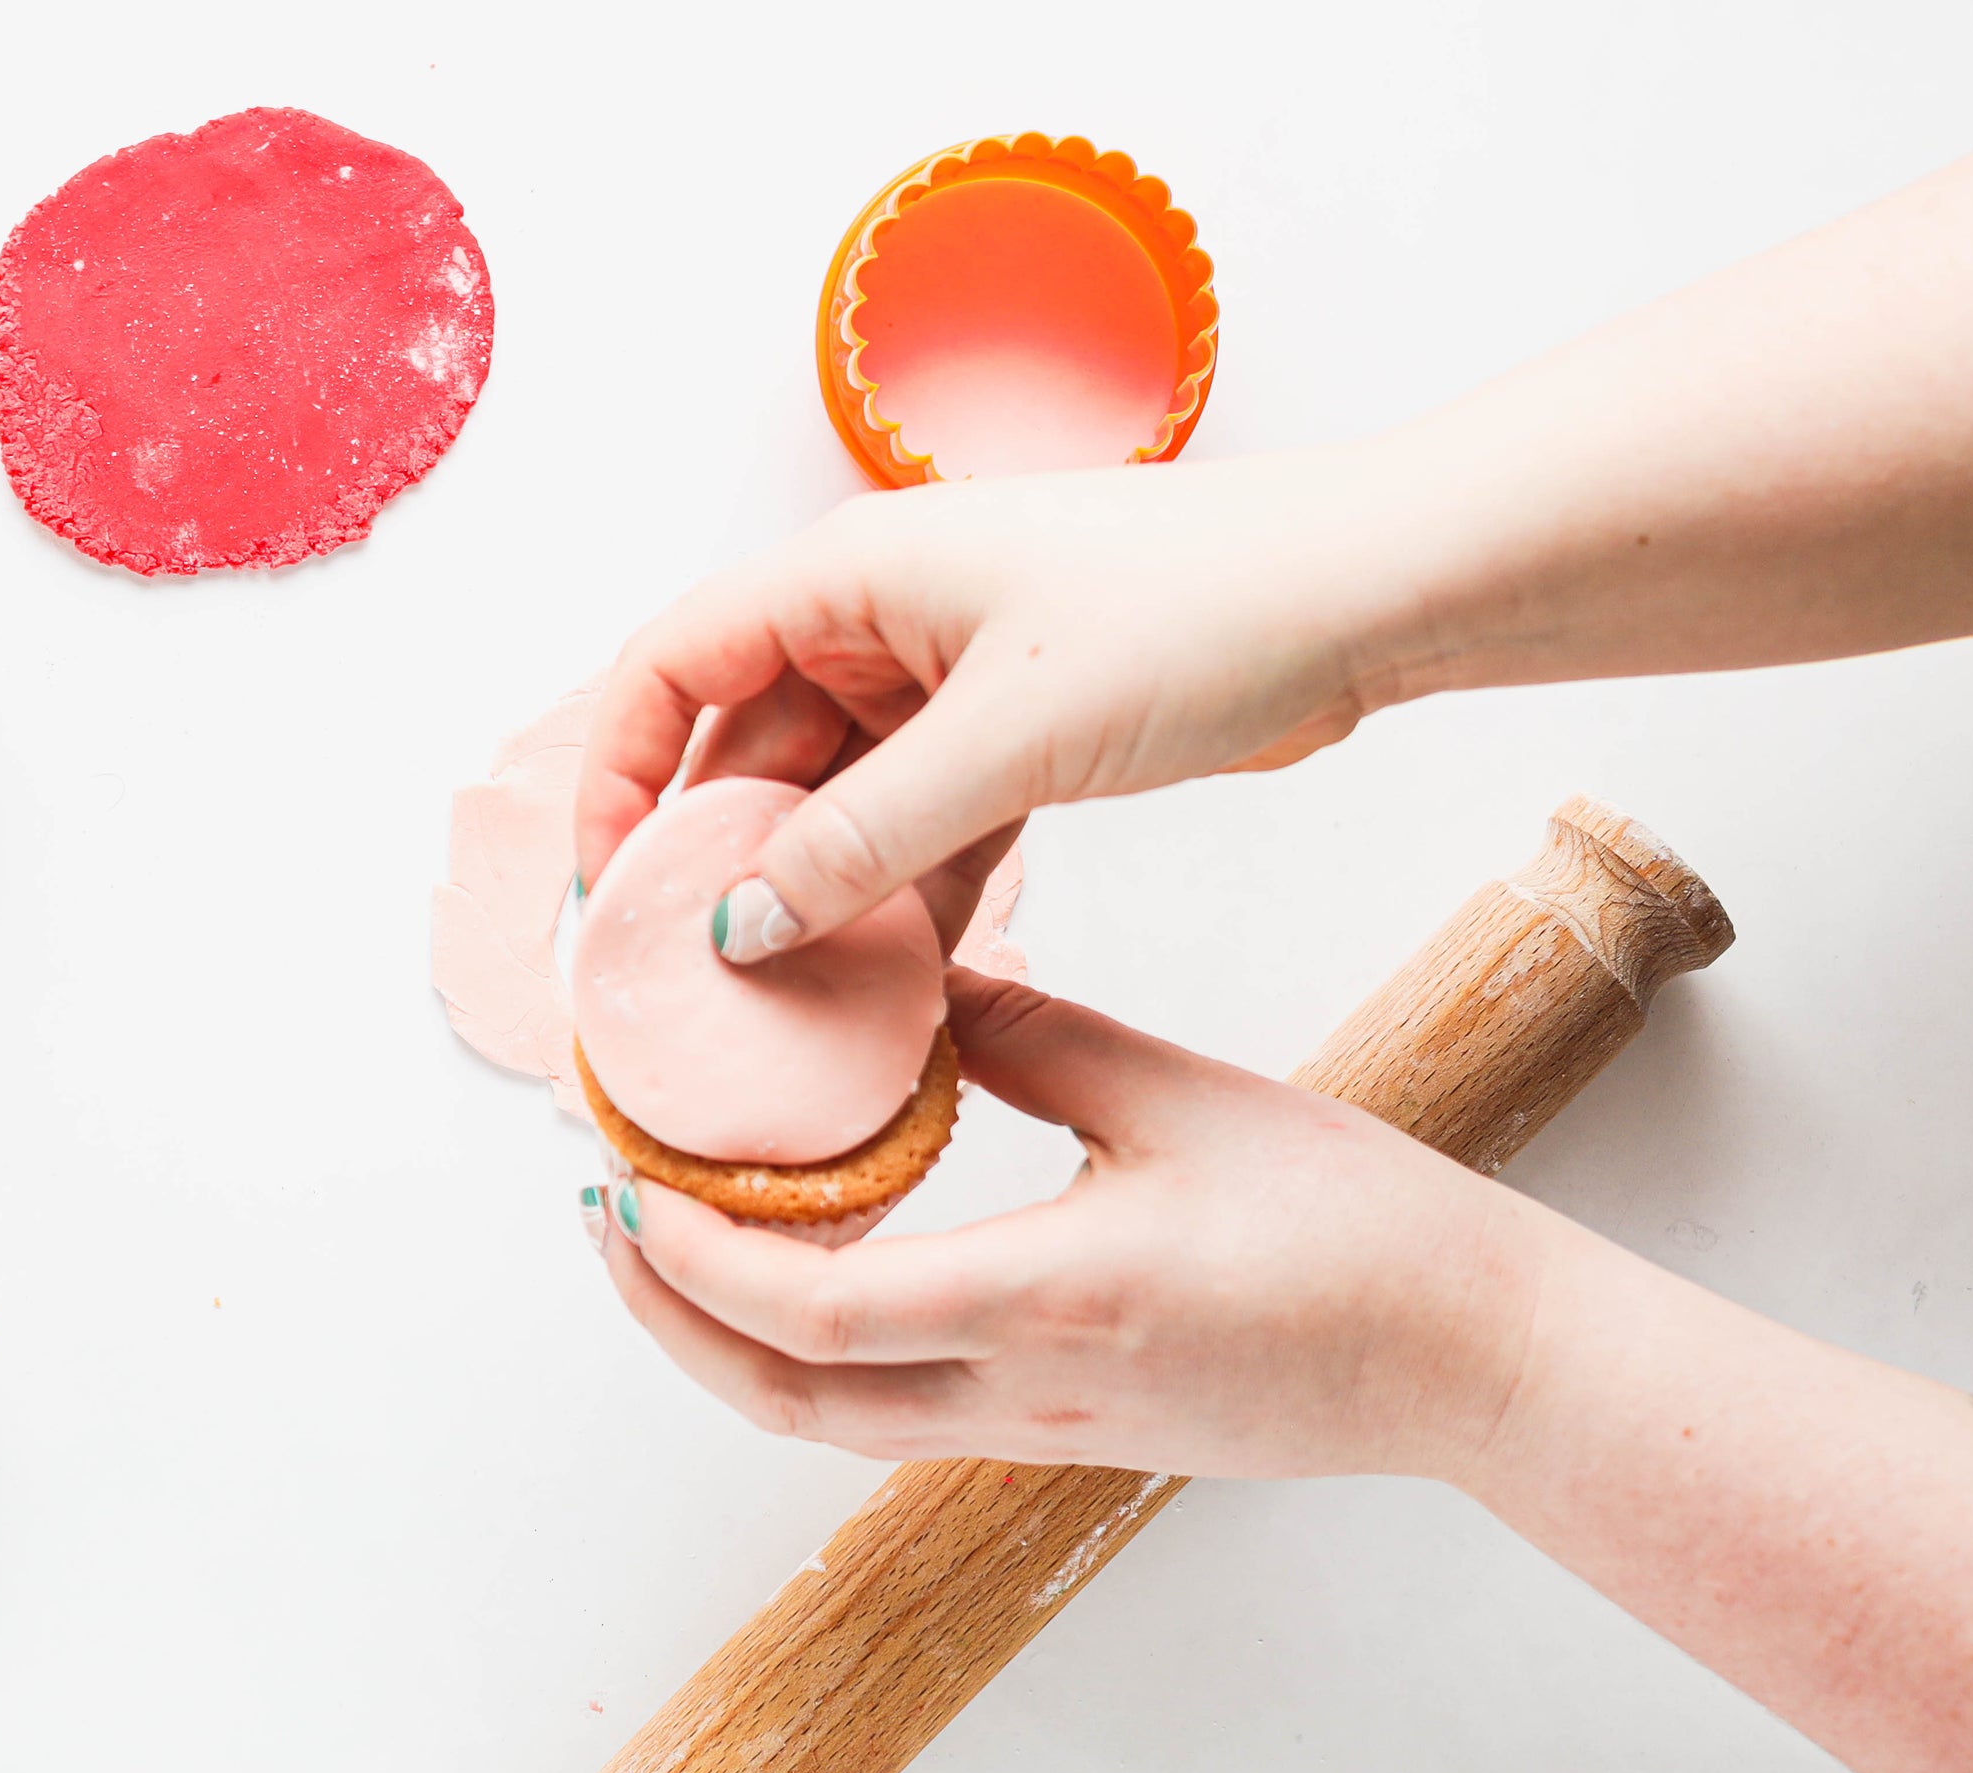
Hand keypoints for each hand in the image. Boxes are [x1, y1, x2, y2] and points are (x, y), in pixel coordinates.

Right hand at [572, 449, 1449, 959]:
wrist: (1364, 594)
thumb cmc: (1199, 608)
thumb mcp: (1006, 738)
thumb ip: (860, 838)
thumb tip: (739, 923)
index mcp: (850, 571)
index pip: (669, 664)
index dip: (617, 772)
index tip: (607, 886)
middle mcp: (880, 616)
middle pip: (742, 742)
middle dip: (713, 855)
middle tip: (690, 975)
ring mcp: (946, 675)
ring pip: (832, 796)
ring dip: (810, 891)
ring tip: (788, 1001)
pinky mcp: (1012, 732)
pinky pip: (915, 824)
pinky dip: (897, 896)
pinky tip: (893, 984)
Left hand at [598, 968, 1604, 1481]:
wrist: (1471, 1360)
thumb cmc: (1356, 1228)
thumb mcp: (1178, 1094)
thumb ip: (1022, 1035)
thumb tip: (900, 977)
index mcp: (1049, 1303)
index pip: (813, 1316)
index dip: (694, 1260)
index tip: (628, 1180)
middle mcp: (1026, 1395)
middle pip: (784, 1399)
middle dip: (667, 1315)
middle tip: (606, 1211)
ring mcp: (1043, 1432)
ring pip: (831, 1418)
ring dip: (728, 1340)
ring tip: (670, 1234)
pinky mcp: (1067, 1435)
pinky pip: (897, 1408)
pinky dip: (815, 1347)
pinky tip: (801, 1264)